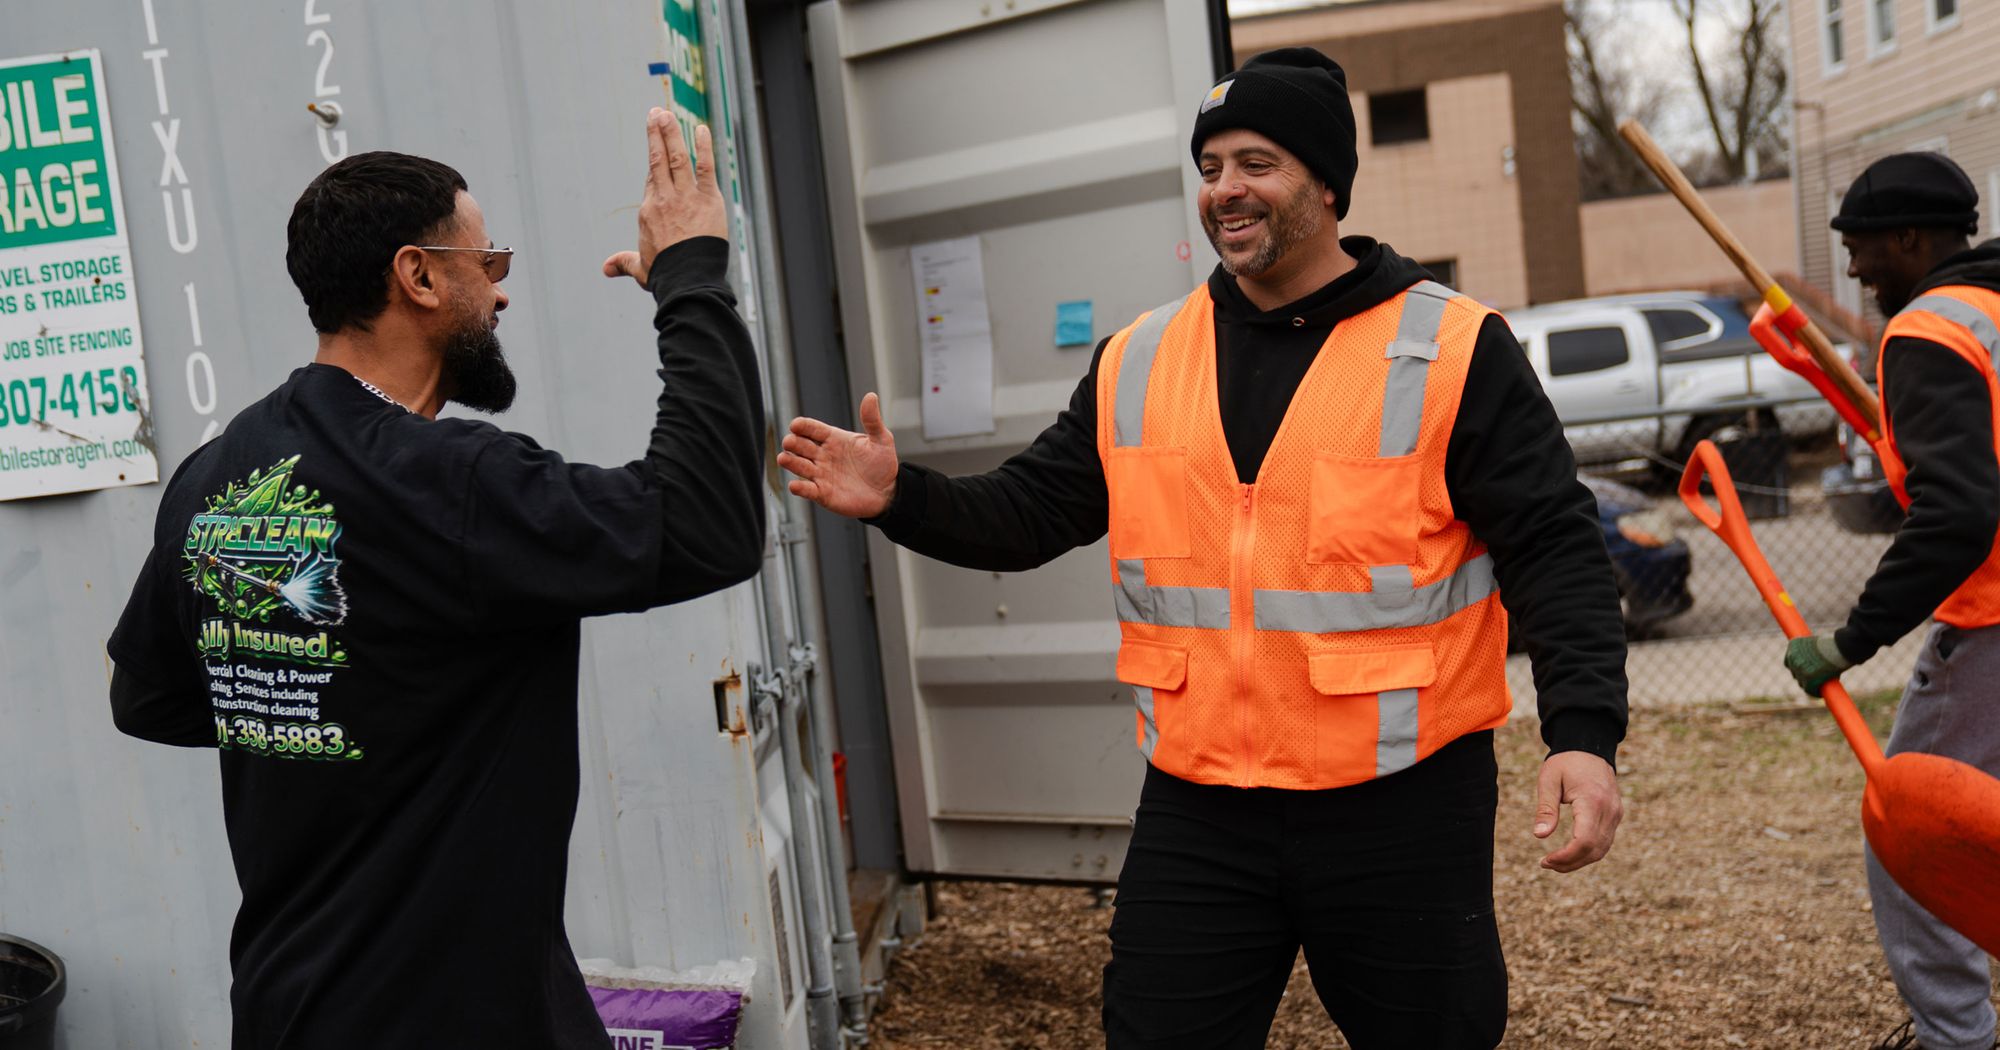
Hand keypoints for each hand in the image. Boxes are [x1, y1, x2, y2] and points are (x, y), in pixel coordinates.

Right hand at [602, 108, 726, 285]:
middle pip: (658, 159)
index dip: (655, 158)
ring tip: (667, 113)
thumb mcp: (641, 267)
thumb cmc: (666, 274)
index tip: (656, 141)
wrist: (688, 279)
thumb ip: (624, 262)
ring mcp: (685, 196)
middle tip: (656, 113)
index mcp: (649, 211)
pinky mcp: (707, 199)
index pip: (653, 178)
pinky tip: (702, 129)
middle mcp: (664, 198)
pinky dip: (703, 147)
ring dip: (671, 133)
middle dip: (656, 134)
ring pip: (677, 157)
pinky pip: (705, 167)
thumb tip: (606, 268)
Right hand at [778, 393, 899, 518]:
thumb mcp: (881, 440)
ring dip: (790, 462)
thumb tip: (871, 396)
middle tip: (789, 442)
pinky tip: (794, 485)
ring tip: (783, 459)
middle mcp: (823, 455)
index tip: (795, 425)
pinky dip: (799, 488)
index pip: (812, 428)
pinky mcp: (822, 493)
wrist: (888, 492)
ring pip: (799, 465)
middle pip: (800, 445)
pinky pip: (807, 490)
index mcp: (833, 438)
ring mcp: (821, 474)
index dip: (803, 426)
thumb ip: (872, 420)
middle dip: (792, 442)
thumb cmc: (882, 464)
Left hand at [1534, 751, 1621, 872]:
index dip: (1566, 856)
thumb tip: (1539, 836)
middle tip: (1545, 864)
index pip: (1584, 840)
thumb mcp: (1549, 781)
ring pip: (1601, 849)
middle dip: (1570, 863)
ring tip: (1555, 862)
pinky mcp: (1616, 816)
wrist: (1590, 748)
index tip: (1546, 860)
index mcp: (1592, 801)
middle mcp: (1610, 810)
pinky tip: (1570, 853)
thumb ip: (1546, 809)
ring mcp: (1616, 814)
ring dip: (1579, 861)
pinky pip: (1605, 841)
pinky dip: (1588, 852)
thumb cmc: (1566, 763)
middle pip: (1594, 850)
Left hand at [1785, 635, 1852, 697]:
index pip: (1789, 661)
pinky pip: (1809, 689)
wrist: (1839, 647)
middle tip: (1813, 679)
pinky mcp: (1807, 678)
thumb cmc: (1834, 644)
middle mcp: (1792, 657)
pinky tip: (1820, 693)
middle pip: (1794, 672)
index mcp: (1793, 646)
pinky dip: (1814, 692)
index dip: (1796, 667)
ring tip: (1818, 687)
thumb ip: (1812, 653)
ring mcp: (1799, 668)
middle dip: (1802, 676)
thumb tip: (1816, 661)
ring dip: (1808, 685)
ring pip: (1801, 682)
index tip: (1804, 670)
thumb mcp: (1818, 645)